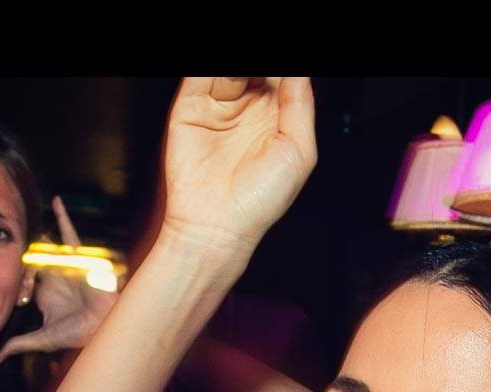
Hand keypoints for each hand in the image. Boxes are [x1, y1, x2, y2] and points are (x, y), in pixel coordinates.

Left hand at [0, 195, 115, 362]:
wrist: (101, 327)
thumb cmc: (77, 333)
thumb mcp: (42, 339)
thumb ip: (19, 344)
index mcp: (45, 292)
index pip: (24, 277)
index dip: (15, 277)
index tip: (10, 283)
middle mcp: (54, 276)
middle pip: (32, 258)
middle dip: (23, 253)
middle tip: (13, 243)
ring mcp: (65, 266)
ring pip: (47, 246)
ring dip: (39, 235)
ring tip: (28, 216)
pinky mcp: (79, 258)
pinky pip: (69, 234)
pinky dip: (63, 218)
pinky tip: (55, 202)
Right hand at [161, 77, 316, 250]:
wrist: (216, 224)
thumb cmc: (258, 201)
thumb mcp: (299, 152)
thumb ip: (301, 106)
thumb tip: (301, 73)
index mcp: (276, 117)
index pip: (282, 78)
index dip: (283, 73)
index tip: (285, 76)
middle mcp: (247, 108)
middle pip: (257, 70)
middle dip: (264, 70)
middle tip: (265, 78)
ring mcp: (219, 105)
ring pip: (228, 68)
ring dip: (240, 68)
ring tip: (247, 78)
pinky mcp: (190, 106)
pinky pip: (198, 75)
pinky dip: (211, 70)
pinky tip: (230, 75)